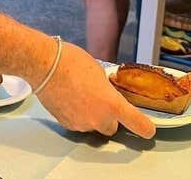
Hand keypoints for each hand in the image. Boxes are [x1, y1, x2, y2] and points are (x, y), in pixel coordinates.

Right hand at [36, 42, 155, 137]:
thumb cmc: (69, 62)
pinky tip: (70, 99)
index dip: (145, 127)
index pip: (138, 124)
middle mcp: (98, 118)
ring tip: (80, 95)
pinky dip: (76, 115)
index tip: (148, 129)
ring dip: (91, 115)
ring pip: (93, 126)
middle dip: (109, 117)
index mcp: (111, 103)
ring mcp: (80, 123)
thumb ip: (107, 88)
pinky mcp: (65, 123)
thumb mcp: (99, 71)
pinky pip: (77, 123)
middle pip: (112, 128)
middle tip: (101, 101)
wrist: (43, 64)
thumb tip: (107, 93)